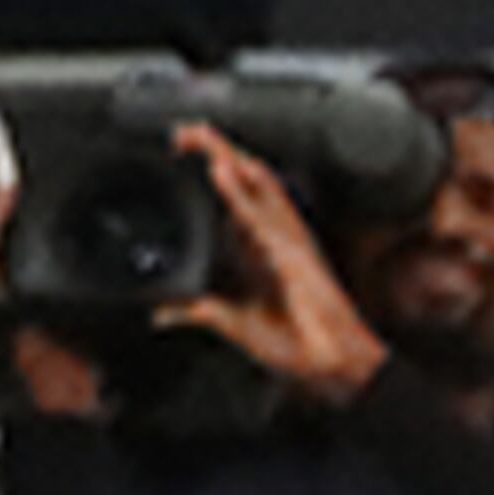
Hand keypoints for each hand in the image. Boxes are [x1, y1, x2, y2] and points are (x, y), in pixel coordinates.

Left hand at [155, 124, 387, 405]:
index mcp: (256, 245)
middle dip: (216, 150)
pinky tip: (225, 174)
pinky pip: (263, 212)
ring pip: (256, 185)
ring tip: (202, 136)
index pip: (231, 195)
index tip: (178, 150)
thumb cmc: (294, 339)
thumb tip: (164, 314)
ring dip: (229, 158)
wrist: (329, 363)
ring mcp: (284, 239)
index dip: (209, 168)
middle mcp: (270, 234)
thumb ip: (200, 312)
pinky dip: (241, 191)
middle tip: (185, 131)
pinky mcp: (294, 252)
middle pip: (244, 180)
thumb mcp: (232, 322)